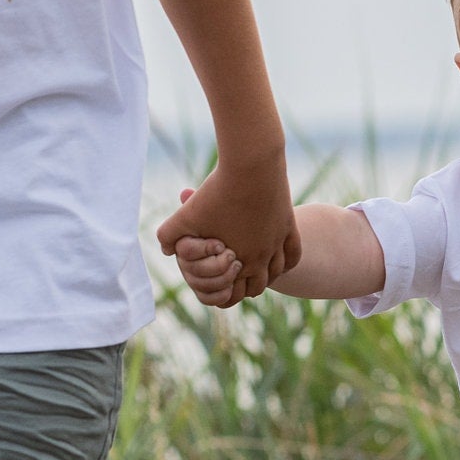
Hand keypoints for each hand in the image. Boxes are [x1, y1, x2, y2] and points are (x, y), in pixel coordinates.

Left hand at [154, 159, 299, 303]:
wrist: (251, 165)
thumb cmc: (217, 191)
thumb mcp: (185, 216)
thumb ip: (168, 235)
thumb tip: (165, 250)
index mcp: (237, 261)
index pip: (234, 294)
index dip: (225, 294)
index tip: (219, 286)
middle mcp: (262, 256)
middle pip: (259, 286)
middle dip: (247, 286)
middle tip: (237, 279)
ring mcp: (278, 241)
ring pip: (278, 270)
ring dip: (268, 274)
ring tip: (256, 269)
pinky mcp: (289, 224)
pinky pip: (294, 252)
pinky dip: (287, 260)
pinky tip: (279, 256)